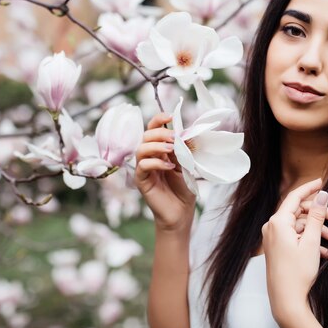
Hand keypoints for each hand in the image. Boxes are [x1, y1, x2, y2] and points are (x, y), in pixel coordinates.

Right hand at [135, 112, 196, 232]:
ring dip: (157, 146)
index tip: (170, 116)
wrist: (181, 211)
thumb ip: (183, 149)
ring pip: (141, 149)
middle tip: (174, 138)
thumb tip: (185, 133)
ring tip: (172, 150)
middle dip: (160, 133)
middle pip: (146, 136)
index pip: (153, 129)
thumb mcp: (186, 164)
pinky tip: (170, 167)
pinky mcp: (141, 181)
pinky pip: (143, 166)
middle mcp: (149, 156)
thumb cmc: (183, 188)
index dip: (158, 119)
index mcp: (159, 149)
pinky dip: (156, 163)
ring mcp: (144, 168)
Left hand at [262, 179, 327, 327]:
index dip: (309, 188)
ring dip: (317, 231)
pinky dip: (310, 241)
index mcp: (277, 222)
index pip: (294, 197)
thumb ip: (316, 216)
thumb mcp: (311, 241)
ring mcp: (273, 238)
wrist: (286, 299)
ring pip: (298, 226)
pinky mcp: (277, 248)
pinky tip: (326, 252)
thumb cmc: (297, 272)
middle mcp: (271, 227)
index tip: (321, 181)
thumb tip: (322, 196)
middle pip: (297, 212)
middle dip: (318, 215)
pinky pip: (295, 238)